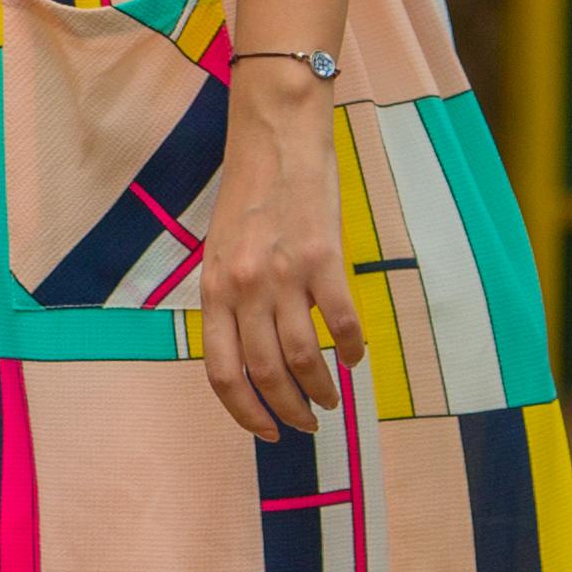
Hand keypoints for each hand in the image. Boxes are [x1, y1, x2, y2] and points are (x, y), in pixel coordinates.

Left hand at [193, 65, 359, 439]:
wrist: (275, 138)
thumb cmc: (248, 196)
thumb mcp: (220, 252)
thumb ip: (229, 302)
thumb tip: (249, 357)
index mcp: (213, 289)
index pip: (221, 372)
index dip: (243, 413)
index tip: (265, 432)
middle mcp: (245, 288)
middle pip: (266, 374)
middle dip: (288, 411)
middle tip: (307, 423)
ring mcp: (285, 275)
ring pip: (304, 359)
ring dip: (321, 390)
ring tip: (331, 399)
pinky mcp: (325, 260)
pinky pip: (344, 324)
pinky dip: (353, 351)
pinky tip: (357, 359)